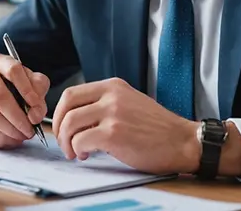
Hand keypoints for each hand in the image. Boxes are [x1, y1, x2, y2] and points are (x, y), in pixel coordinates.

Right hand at [0, 52, 49, 148]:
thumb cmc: (15, 86)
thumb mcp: (31, 81)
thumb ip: (39, 91)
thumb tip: (35, 115)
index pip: (13, 70)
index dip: (27, 89)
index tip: (37, 106)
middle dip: (18, 117)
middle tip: (31, 129)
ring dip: (11, 130)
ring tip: (23, 135)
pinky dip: (1, 138)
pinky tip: (11, 138)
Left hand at [51, 78, 200, 174]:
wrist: (182, 142)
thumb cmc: (157, 129)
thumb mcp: (130, 103)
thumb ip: (105, 104)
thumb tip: (76, 119)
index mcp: (114, 86)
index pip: (72, 93)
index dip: (60, 112)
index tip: (62, 127)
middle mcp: (112, 95)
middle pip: (66, 104)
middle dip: (58, 126)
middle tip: (63, 141)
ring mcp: (112, 113)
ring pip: (70, 123)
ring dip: (66, 141)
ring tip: (75, 151)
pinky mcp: (114, 134)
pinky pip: (80, 141)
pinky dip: (78, 150)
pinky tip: (87, 155)